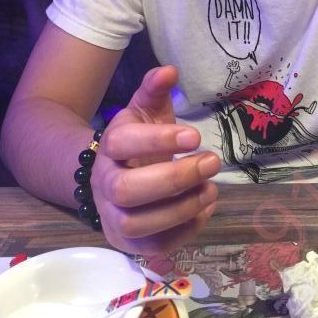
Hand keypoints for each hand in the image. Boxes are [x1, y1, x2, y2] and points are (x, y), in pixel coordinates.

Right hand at [91, 64, 220, 254]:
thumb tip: (169, 70)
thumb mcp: (144, 110)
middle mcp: (105, 185)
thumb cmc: (138, 141)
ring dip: (181, 208)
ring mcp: (115, 217)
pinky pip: (154, 247)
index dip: (159, 140)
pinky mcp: (130, 243)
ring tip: (212, 188)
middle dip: (174, 178)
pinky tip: (206, 208)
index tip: (196, 135)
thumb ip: (154, 90)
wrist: (110, 176)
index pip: (123, 143)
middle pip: (127, 189)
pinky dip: (185, 231)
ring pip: (138, 224)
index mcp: (110, 147)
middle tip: (212, 161)